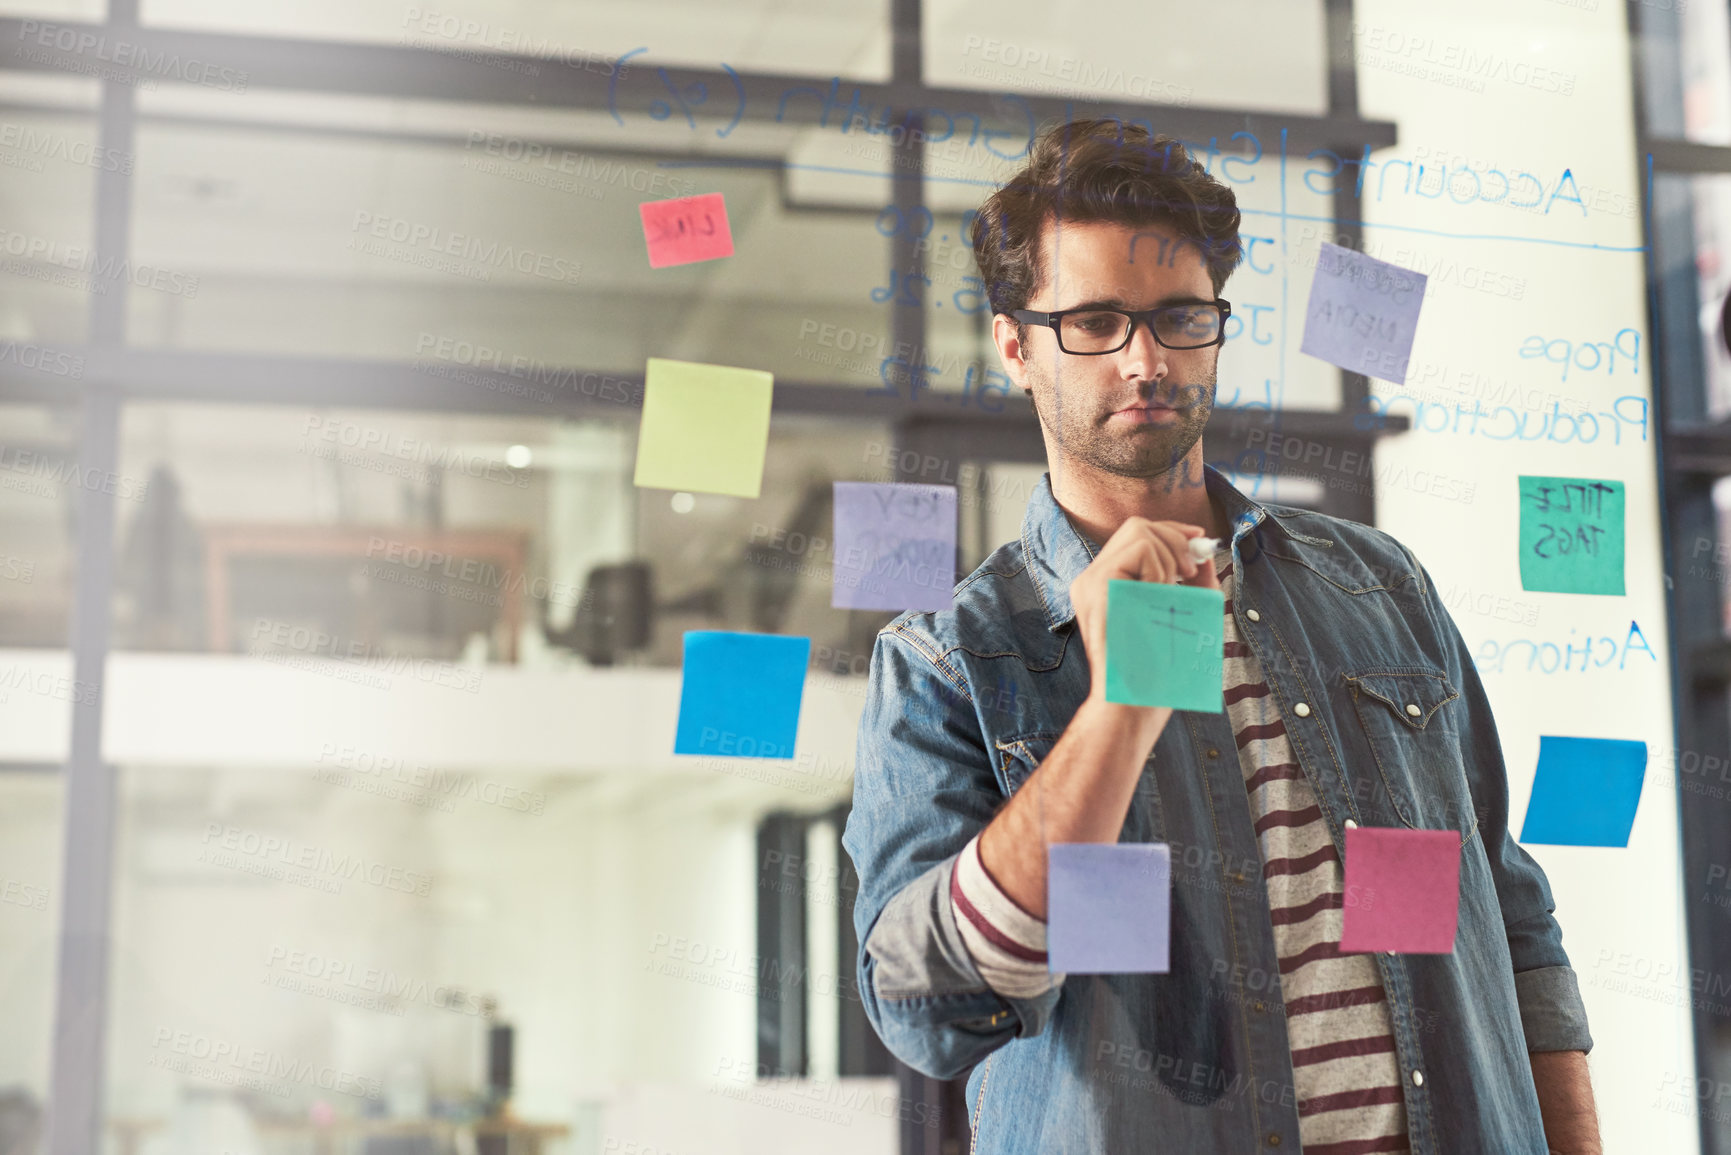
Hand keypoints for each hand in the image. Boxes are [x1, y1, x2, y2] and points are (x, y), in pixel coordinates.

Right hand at [1069, 518, 1221, 708]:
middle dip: (1174, 539)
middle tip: (1191, 573)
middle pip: (1136, 526)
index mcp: (1107, 587)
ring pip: (1139, 531)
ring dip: (1169, 557)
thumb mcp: (1185, 614)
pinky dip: (1161, 568)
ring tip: (1173, 593)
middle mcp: (1093, 580)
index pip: (1135, 536)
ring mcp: (1090, 582)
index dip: (1171, 531)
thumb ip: (1192, 582)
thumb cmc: (1161, 671)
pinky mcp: (1097, 586)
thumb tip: (1204, 549)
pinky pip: (1139, 548)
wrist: (1137, 702)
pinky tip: (1160, 596)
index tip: (1199, 540)